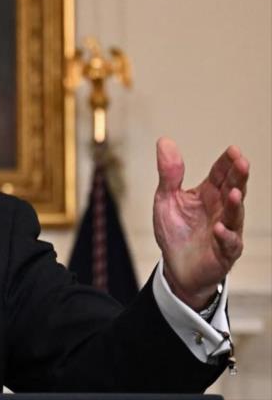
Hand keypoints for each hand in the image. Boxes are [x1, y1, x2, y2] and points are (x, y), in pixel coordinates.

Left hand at [153, 137, 248, 309]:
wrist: (177, 267)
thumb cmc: (176, 231)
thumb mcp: (166, 199)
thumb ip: (169, 173)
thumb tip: (165, 141)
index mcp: (208, 194)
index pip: (221, 174)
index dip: (227, 162)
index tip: (233, 150)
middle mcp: (221, 209)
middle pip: (233, 189)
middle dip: (239, 177)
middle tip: (242, 163)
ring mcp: (226, 230)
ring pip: (235, 215)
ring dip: (235, 204)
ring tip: (234, 193)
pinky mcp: (224, 252)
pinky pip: (228, 243)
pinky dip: (225, 235)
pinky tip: (220, 228)